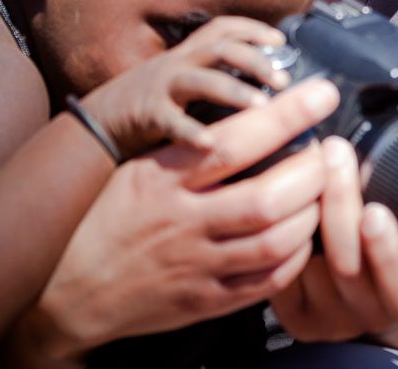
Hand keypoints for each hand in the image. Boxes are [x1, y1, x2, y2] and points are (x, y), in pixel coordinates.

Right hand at [14, 79, 339, 360]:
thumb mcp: (137, 169)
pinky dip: (294, 258)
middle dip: (311, 171)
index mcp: (162, 178)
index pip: (234, 140)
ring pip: (274, 242)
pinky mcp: (204, 302)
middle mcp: (180, 221)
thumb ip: (189, 147)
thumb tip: (250, 114)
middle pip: (266, 197)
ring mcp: (195, 266)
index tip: (321, 94)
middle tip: (330, 152)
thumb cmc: (108, 218)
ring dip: (310, 214)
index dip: (286, 114)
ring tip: (322, 192)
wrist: (67, 292)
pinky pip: (265, 283)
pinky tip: (302, 237)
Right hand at [78, 16, 291, 157]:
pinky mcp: (146, 114)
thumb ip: (211, 80)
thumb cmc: (147, 107)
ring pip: (202, 79)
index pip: (222, 28)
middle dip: (255, 60)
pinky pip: (172, 121)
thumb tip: (261, 90)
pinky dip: (191, 132)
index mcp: (186, 55)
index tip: (281, 41)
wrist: (94, 124)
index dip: (252, 29)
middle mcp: (176, 64)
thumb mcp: (179, 82)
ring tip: (262, 107)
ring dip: (234, 91)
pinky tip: (211, 145)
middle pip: (220, 48)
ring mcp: (160, 87)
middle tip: (283, 80)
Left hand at [270, 136, 397, 341]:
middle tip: (335, 154)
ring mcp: (330, 319)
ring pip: (309, 267)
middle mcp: (371, 313)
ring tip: (301, 162)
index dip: (389, 251)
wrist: (372, 293)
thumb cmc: (397, 245)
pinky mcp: (297, 318)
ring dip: (303, 208)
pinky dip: (276, 231)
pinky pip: (281, 275)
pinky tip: (273, 190)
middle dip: (340, 204)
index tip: (374, 211)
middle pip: (348, 266)